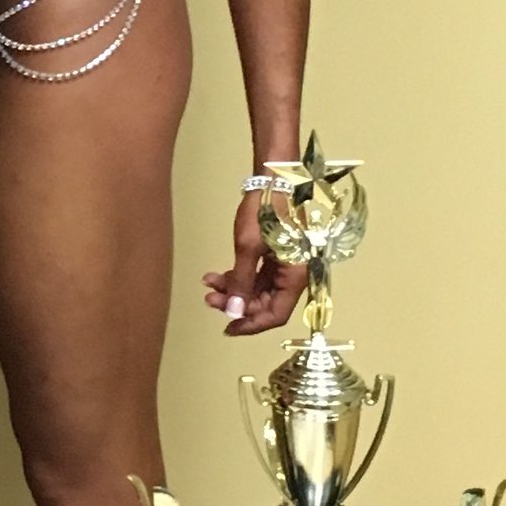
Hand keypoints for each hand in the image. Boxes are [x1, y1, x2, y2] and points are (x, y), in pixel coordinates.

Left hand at [203, 192, 306, 336]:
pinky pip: (257, 276)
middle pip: (266, 304)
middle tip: (210, 300)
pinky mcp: (277, 255)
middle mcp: (295, 275)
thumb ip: (241, 283)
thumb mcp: (248, 248)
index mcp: (296, 276)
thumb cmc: (265, 210)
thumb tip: (233, 313)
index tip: (227, 327)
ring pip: (258, 290)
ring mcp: (286, 265)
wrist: (273, 178)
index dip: (251, 324)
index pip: (275, 315)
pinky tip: (216, 275)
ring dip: (233, 290)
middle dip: (237, 304)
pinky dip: (238, 277)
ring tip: (209, 284)